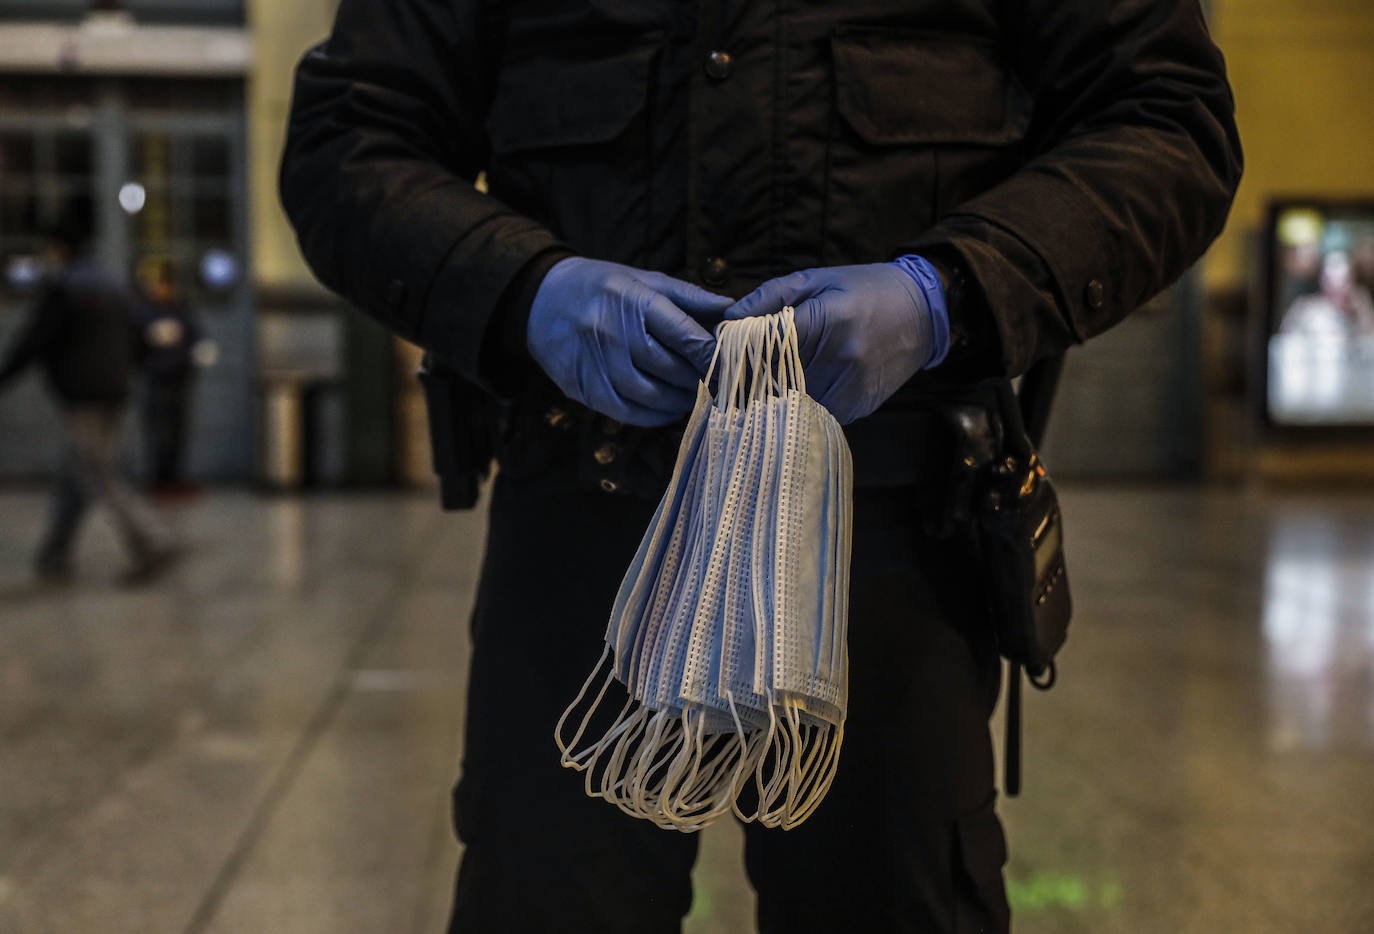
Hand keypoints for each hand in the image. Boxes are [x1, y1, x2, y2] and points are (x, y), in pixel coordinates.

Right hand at [527, 257, 731, 425]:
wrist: (540, 298)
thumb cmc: (602, 286)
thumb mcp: (643, 279)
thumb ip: (688, 297)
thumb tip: (731, 310)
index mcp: (633, 299)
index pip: (683, 334)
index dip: (711, 356)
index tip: (730, 367)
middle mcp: (611, 331)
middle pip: (667, 368)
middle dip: (698, 381)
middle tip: (717, 386)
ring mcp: (593, 361)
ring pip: (647, 395)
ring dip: (678, 402)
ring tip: (694, 398)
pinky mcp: (579, 385)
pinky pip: (623, 411)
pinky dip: (651, 416)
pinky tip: (666, 410)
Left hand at [724, 256, 949, 423]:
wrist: (924, 313)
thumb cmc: (866, 289)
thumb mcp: (818, 279)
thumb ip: (771, 297)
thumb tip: (729, 318)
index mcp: (830, 320)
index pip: (768, 345)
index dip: (741, 352)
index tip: (724, 355)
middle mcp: (842, 359)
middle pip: (777, 379)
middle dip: (754, 376)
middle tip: (738, 374)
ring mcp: (853, 387)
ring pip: (793, 402)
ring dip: (776, 394)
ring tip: (768, 381)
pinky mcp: (859, 407)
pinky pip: (815, 412)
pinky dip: (802, 403)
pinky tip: (800, 387)